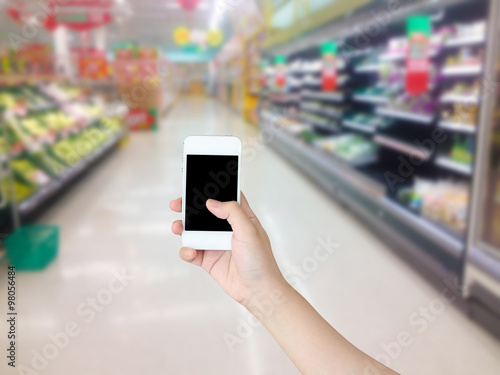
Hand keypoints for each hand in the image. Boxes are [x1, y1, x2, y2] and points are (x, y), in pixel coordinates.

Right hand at [170, 193, 285, 306]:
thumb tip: (212, 203)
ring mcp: (216, 244)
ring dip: (183, 228)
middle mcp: (227, 229)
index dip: (213, 190)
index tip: (198, 185)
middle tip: (177, 205)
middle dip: (189, 208)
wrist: (257, 292)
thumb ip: (232, 213)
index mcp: (241, 218)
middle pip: (204, 213)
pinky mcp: (209, 259)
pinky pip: (192, 252)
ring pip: (194, 231)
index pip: (226, 198)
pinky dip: (187, 251)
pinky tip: (190, 252)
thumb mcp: (249, 231)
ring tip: (178, 228)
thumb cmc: (261, 262)